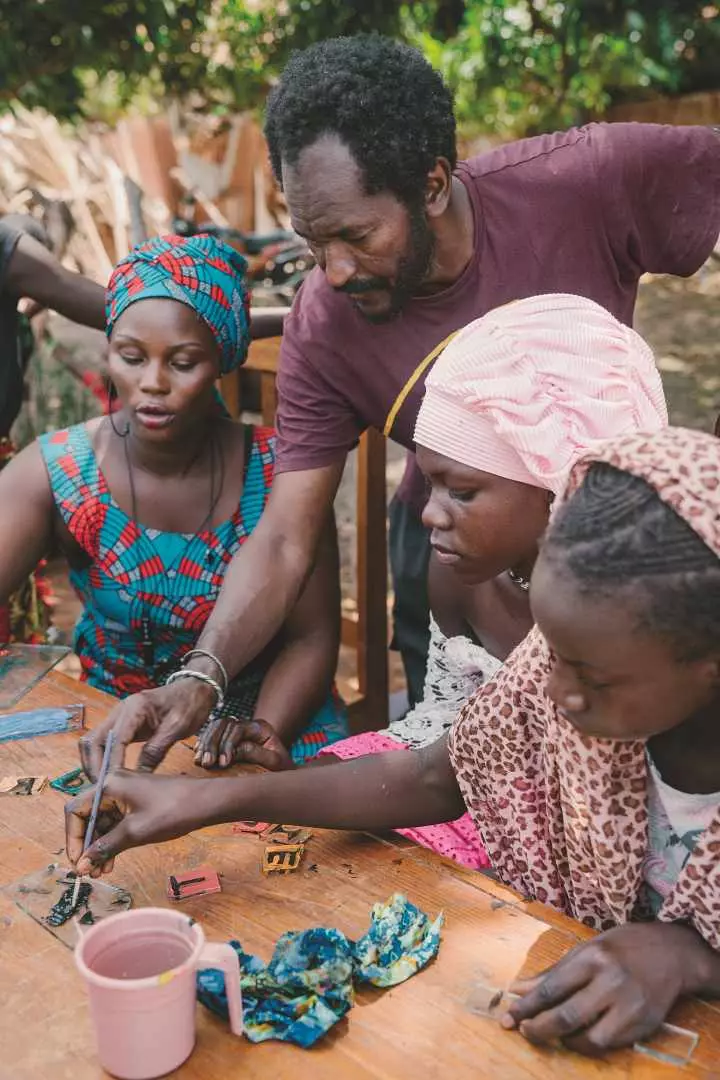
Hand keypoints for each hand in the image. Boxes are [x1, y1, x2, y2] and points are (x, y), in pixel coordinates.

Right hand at [65, 770, 212, 874]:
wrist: (206, 802)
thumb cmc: (172, 812)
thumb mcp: (135, 832)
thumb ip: (105, 848)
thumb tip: (81, 866)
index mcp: (108, 785)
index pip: (76, 811)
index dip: (73, 839)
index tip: (77, 863)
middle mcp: (112, 784)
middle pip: (88, 817)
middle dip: (87, 846)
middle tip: (90, 872)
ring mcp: (124, 791)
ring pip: (102, 822)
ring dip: (100, 846)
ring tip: (102, 871)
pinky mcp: (135, 800)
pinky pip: (115, 821)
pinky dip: (112, 840)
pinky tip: (112, 860)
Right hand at [79, 679, 216, 780]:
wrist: (196, 688)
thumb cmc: (190, 704)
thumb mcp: (177, 728)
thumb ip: (156, 750)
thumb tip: (138, 776)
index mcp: (135, 708)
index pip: (114, 739)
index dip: (111, 763)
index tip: (112, 783)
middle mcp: (121, 710)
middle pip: (94, 740)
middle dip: (94, 765)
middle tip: (102, 787)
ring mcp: (119, 716)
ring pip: (94, 740)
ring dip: (93, 762)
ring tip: (102, 783)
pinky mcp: (123, 724)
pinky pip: (104, 741)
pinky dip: (101, 757)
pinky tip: (108, 773)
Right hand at [194, 716, 293, 770]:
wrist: (283, 776)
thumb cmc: (281, 770)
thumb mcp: (275, 763)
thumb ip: (256, 754)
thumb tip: (233, 753)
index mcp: (261, 727)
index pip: (238, 729)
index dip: (227, 744)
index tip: (222, 763)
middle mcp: (247, 725)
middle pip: (223, 724)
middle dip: (212, 743)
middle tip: (207, 763)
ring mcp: (236, 731)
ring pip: (215, 728)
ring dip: (205, 744)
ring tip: (200, 761)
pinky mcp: (227, 740)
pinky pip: (211, 735)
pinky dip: (203, 744)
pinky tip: (198, 755)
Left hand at [501, 922, 707, 1055]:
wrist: (673, 953)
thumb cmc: (623, 947)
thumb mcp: (587, 949)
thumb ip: (555, 972)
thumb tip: (519, 989)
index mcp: (593, 956)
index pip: (552, 987)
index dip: (527, 1006)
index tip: (508, 1016)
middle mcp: (611, 980)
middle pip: (566, 1015)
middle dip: (538, 1028)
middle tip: (523, 1031)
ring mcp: (629, 1005)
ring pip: (586, 1037)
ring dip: (562, 1040)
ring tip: (551, 1035)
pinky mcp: (642, 1024)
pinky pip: (607, 1044)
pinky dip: (586, 1045)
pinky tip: (577, 1037)